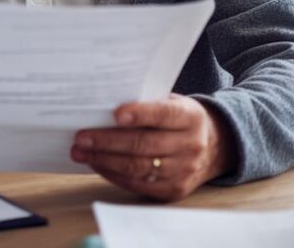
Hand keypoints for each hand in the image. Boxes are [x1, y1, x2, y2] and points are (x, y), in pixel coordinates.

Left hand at [70, 94, 238, 200]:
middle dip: (107, 141)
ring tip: (80, 152)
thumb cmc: (179, 119)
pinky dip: (113, 174)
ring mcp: (184, 171)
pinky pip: (138, 184)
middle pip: (144, 144)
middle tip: (81, 138)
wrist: (213, 147)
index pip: (164, 115)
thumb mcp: (172, 103)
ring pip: (138, 167)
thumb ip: (146, 104)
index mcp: (190, 117)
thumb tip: (102, 107)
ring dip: (104, 160)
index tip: (115, 113)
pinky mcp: (174, 190)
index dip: (140, 114)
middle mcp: (191, 145)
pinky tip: (96, 164)